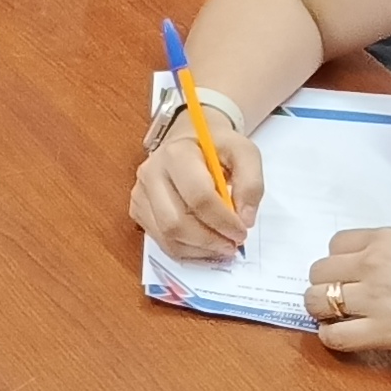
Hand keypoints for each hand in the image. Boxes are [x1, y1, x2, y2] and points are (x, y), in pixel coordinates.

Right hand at [129, 106, 262, 261]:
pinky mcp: (139, 209)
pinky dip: (187, 250)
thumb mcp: (244, 153)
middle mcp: (152, 173)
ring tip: (221, 245)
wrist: (190, 140)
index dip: (223, 220)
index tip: (242, 230)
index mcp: (177, 154)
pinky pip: (161, 241)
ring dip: (199, 249)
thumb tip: (245, 219)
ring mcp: (141, 193)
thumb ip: (251, 184)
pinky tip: (205, 245)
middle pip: (176, 222)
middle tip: (232, 244)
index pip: (198, 196)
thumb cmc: (216, 147)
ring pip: (167, 237)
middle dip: (209, 240)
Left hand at [304, 226, 390, 358]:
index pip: (334, 245)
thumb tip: (372, 270)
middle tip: (338, 301)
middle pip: (318, 272)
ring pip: (316, 302)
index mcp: (386, 239)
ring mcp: (375, 299)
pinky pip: (333, 336)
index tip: (347, 276)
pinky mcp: (382, 332)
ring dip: (322, 312)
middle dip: (324, 286)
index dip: (338, 263)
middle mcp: (374, 264)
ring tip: (337, 320)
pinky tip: (345, 338)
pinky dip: (332, 338)